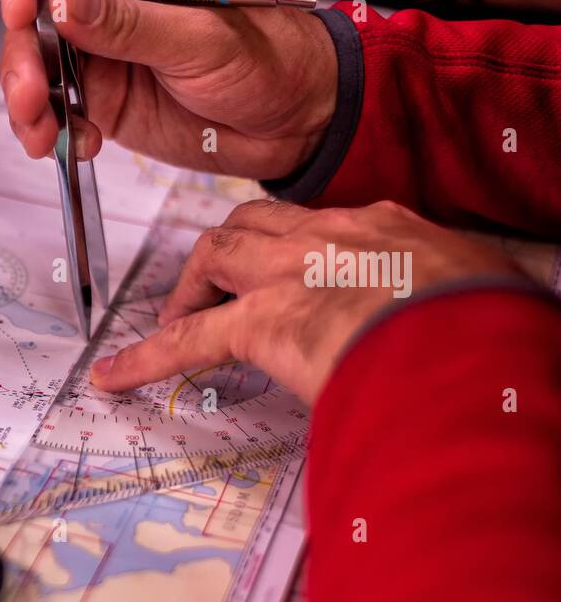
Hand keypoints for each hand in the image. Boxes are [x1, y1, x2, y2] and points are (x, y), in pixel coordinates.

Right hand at [0, 0, 338, 177]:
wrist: (293, 124)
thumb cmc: (266, 61)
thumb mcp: (196, 37)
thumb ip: (126, 21)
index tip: (20, 7)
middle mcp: (107, 19)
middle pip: (34, 28)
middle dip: (20, 59)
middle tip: (29, 93)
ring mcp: (102, 64)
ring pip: (37, 75)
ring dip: (27, 105)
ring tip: (41, 130)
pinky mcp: (105, 107)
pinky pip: (58, 118)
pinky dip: (52, 135)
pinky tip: (74, 144)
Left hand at [89, 200, 528, 403]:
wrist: (474, 339)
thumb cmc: (487, 328)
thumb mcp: (476, 299)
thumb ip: (440, 304)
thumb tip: (439, 340)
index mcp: (387, 230)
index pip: (324, 227)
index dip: (295, 252)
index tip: (290, 276)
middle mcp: (332, 237)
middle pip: (257, 223)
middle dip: (228, 254)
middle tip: (215, 296)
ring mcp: (291, 273)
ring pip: (217, 256)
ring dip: (190, 290)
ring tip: (171, 326)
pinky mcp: (262, 322)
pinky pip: (188, 339)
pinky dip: (146, 358)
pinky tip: (114, 378)